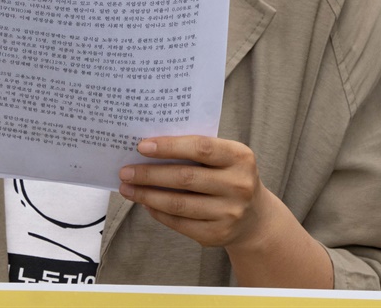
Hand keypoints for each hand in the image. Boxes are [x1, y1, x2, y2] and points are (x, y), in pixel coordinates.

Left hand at [117, 135, 273, 250]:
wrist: (255, 217)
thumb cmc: (228, 177)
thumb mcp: (224, 158)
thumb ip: (195, 151)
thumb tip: (148, 150)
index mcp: (240, 157)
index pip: (200, 148)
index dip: (169, 147)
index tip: (141, 146)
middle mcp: (238, 185)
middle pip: (184, 177)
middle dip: (149, 174)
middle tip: (125, 171)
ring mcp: (230, 212)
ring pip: (178, 203)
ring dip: (147, 195)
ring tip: (127, 188)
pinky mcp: (218, 234)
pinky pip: (179, 223)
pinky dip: (158, 212)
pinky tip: (146, 203)